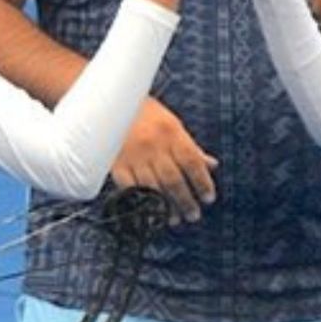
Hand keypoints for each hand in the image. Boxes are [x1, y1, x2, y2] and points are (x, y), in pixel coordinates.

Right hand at [110, 98, 217, 224]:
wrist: (109, 102)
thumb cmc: (145, 112)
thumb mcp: (172, 124)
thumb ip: (191, 147)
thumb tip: (211, 165)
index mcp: (171, 133)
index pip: (192, 162)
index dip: (202, 182)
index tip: (209, 198)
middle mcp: (154, 145)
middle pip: (174, 179)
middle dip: (186, 200)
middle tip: (194, 215)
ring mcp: (134, 156)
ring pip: (153, 188)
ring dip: (166, 207)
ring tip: (175, 219)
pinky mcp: (116, 164)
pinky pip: (130, 188)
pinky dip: (140, 202)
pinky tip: (149, 212)